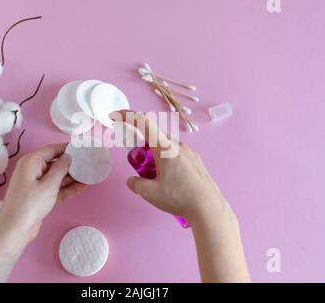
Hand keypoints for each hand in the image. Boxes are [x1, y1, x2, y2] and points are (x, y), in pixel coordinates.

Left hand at [0, 143, 85, 243]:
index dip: (67, 148)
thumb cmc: (30, 204)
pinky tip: (83, 186)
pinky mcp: (40, 196)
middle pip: (55, 162)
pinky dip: (68, 188)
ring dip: (72, 176)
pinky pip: (56, 188)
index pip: (52, 150)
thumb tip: (67, 157)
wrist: (15, 230)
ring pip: (57, 176)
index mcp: (31, 162)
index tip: (82, 147)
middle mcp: (32, 170)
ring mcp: (36, 184)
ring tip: (90, 173)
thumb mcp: (49, 185)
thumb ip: (60, 169)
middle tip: (89, 161)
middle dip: (71, 163)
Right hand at [112, 111, 231, 223]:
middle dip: (143, 147)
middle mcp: (178, 145)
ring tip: (157, 179)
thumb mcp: (150, 193)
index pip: (143, 122)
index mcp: (165, 148)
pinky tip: (171, 182)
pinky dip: (167, 163)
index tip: (115, 116)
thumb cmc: (180, 198)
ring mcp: (189, 153)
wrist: (209, 208)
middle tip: (140, 165)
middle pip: (154, 136)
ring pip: (166, 147)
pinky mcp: (196, 162)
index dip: (127, 116)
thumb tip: (132, 181)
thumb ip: (136, 184)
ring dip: (156, 157)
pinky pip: (177, 155)